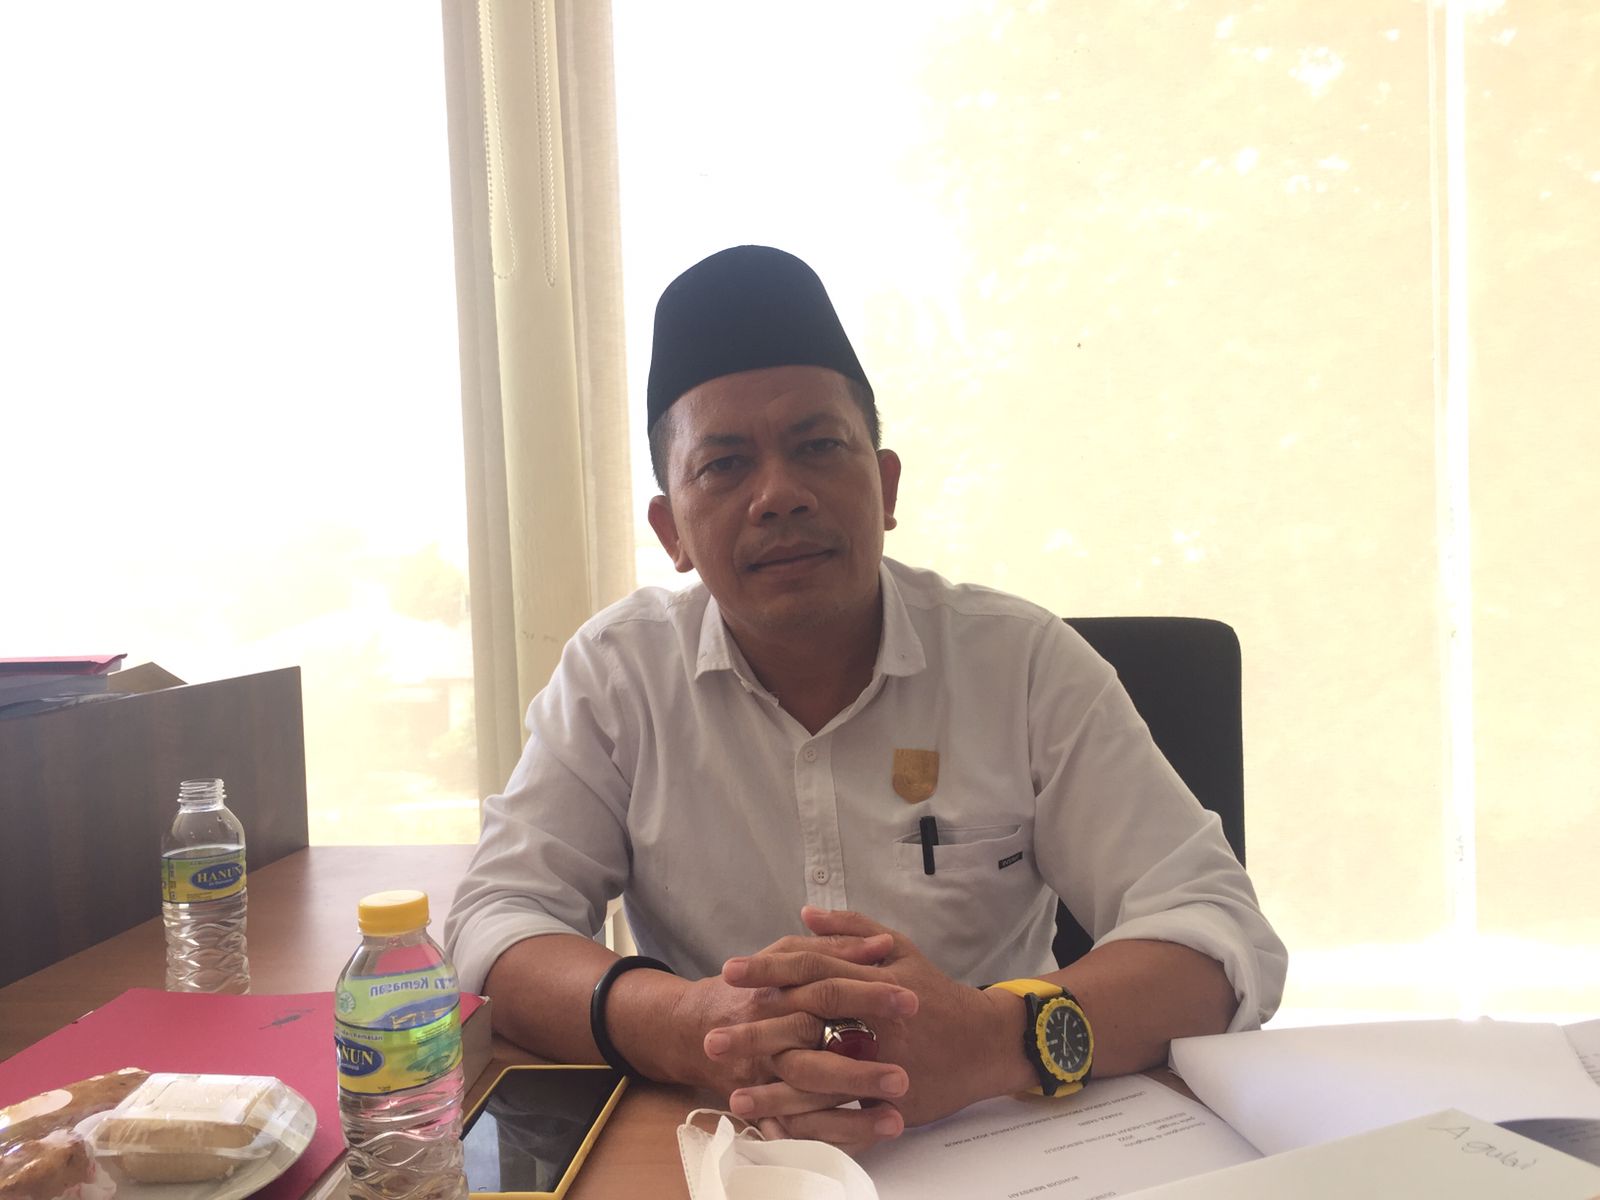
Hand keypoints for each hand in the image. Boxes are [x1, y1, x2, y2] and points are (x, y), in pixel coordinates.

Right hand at [611, 927, 917, 1152]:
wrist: (698, 1028)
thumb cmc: (757, 986)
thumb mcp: (790, 955)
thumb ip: (836, 947)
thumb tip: (883, 946)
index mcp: (781, 992)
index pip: (828, 991)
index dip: (869, 996)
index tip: (911, 1001)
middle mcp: (770, 1036)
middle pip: (816, 1055)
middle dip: (859, 1070)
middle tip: (904, 1077)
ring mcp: (765, 1076)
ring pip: (807, 1100)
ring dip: (850, 1114)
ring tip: (895, 1120)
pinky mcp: (764, 1108)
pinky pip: (797, 1130)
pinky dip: (831, 1137)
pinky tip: (867, 1139)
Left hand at [715, 907, 1019, 1136]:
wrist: (987, 1043)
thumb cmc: (937, 993)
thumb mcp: (901, 948)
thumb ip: (852, 929)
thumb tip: (804, 913)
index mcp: (874, 979)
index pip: (813, 969)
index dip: (769, 970)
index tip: (729, 971)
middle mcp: (875, 1020)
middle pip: (808, 1024)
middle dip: (758, 1032)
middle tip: (712, 1037)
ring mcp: (883, 1062)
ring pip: (821, 1076)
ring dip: (774, 1087)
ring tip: (732, 1092)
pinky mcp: (891, 1099)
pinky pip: (845, 1114)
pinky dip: (810, 1122)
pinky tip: (776, 1128)